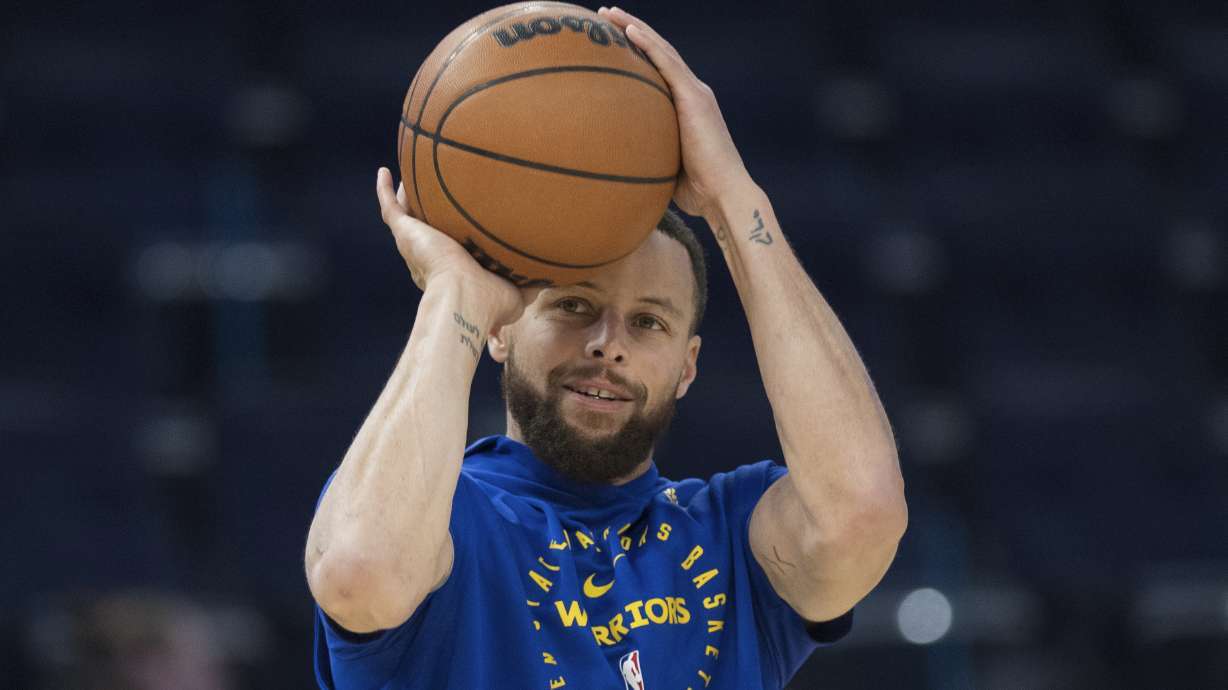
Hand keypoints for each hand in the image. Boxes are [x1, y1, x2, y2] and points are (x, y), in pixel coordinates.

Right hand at [375, 167, 528, 327]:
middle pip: (428, 231)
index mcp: (453, 271)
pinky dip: (384, 191)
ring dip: (408, 198)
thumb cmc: (490, 303)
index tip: (468, 224)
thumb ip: (530, 281)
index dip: (458, 239)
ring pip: (408, 217)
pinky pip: (390, 209)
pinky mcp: (406, 233)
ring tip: (412, 178)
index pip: (454, 252)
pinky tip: (384, 172)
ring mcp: (416, 244)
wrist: (465, 298)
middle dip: (431, 216)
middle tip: (436, 196)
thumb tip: (549, 275)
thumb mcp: (517, 293)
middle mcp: (431, 257)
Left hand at [598, 6, 752, 216]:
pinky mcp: (695, 98)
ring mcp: (695, 93)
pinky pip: (667, 64)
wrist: (723, 195)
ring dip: (634, 28)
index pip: (659, 70)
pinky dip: (648, 45)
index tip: (611, 39)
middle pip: (659, 52)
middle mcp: (693, 93)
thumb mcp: (665, 167)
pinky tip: (629, 31)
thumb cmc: (697, 191)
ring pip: (662, 50)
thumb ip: (648, 156)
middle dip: (631, 30)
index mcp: (687, 107)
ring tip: (608, 13)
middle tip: (604, 15)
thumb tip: (620, 166)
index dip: (638, 51)